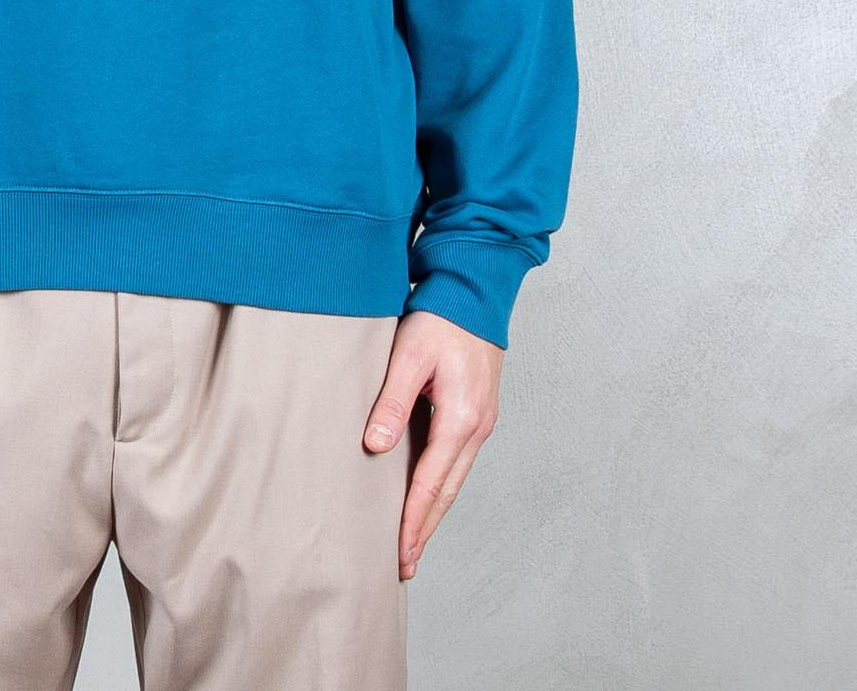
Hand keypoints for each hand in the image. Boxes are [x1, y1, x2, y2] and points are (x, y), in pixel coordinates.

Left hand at [362, 309, 502, 579]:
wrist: (476, 290)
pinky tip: (426, 493)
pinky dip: (440, 485)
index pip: (431, 483)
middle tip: (404, 565)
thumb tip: (376, 448)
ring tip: (413, 540)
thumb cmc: (442, 317)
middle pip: (447, 492)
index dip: (412, 521)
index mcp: (461, 419)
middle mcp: (476, 427)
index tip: (399, 553)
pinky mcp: (476, 411)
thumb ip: (393, 402)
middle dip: (425, 530)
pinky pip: (456, 460)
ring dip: (433, 511)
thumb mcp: (410, 356)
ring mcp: (480, 421)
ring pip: (454, 479)